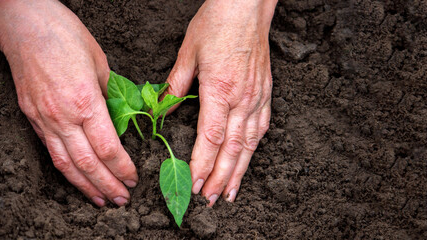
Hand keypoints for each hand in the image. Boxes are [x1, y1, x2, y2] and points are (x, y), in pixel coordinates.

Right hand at [0, 0, 136, 206]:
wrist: (25, 24)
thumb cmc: (66, 37)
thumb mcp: (101, 63)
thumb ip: (111, 96)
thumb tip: (120, 119)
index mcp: (85, 101)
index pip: (107, 148)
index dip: (122, 168)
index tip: (133, 178)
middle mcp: (62, 116)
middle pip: (88, 163)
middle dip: (107, 185)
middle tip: (123, 200)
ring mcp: (44, 118)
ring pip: (66, 164)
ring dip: (85, 186)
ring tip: (102, 200)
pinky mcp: (32, 117)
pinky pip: (51, 151)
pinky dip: (66, 170)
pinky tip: (77, 178)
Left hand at [165, 0, 276, 205]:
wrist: (247, 7)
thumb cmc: (217, 25)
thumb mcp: (188, 52)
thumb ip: (175, 85)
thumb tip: (161, 109)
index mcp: (219, 89)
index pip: (211, 137)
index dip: (203, 164)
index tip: (195, 184)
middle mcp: (241, 98)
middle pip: (232, 148)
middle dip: (220, 178)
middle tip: (212, 200)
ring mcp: (257, 97)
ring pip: (249, 143)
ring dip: (239, 171)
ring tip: (231, 193)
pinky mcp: (265, 93)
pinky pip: (262, 127)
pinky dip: (254, 149)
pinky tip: (248, 161)